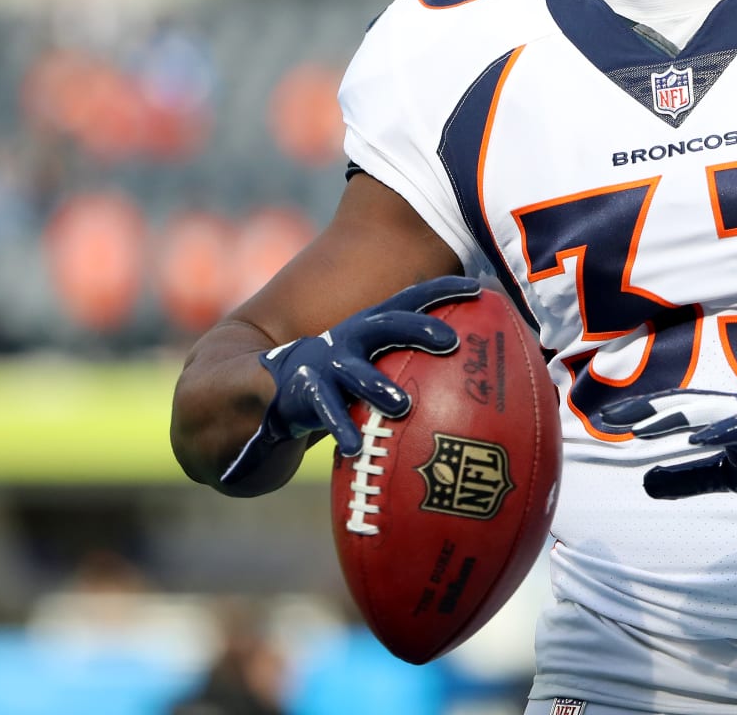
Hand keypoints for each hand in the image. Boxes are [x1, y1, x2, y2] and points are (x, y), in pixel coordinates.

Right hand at [220, 276, 475, 486]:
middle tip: (451, 340)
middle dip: (418, 328)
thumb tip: (472, 385)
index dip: (441, 291)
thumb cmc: (334, 385)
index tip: (479, 290)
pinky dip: (342, 428)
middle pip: (386, 325)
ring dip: (378, 386)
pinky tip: (356, 446)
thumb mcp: (368, 369)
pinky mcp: (301, 395)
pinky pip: (325, 413)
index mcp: (368, 329)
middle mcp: (348, 340)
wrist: (258, 394)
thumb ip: (408, 369)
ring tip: (402, 405)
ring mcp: (323, 366)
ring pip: (355, 372)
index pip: (409, 302)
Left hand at [595, 389, 736, 515]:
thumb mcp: (728, 477)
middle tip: (608, 418)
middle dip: (645, 410)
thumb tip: (647, 483)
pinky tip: (698, 438)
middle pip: (682, 407)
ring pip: (707, 413)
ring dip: (674, 418)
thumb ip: (690, 478)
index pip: (674, 415)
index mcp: (720, 423)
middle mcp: (732, 414)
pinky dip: (721, 431)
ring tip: (642, 426)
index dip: (641, 415)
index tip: (605, 422)